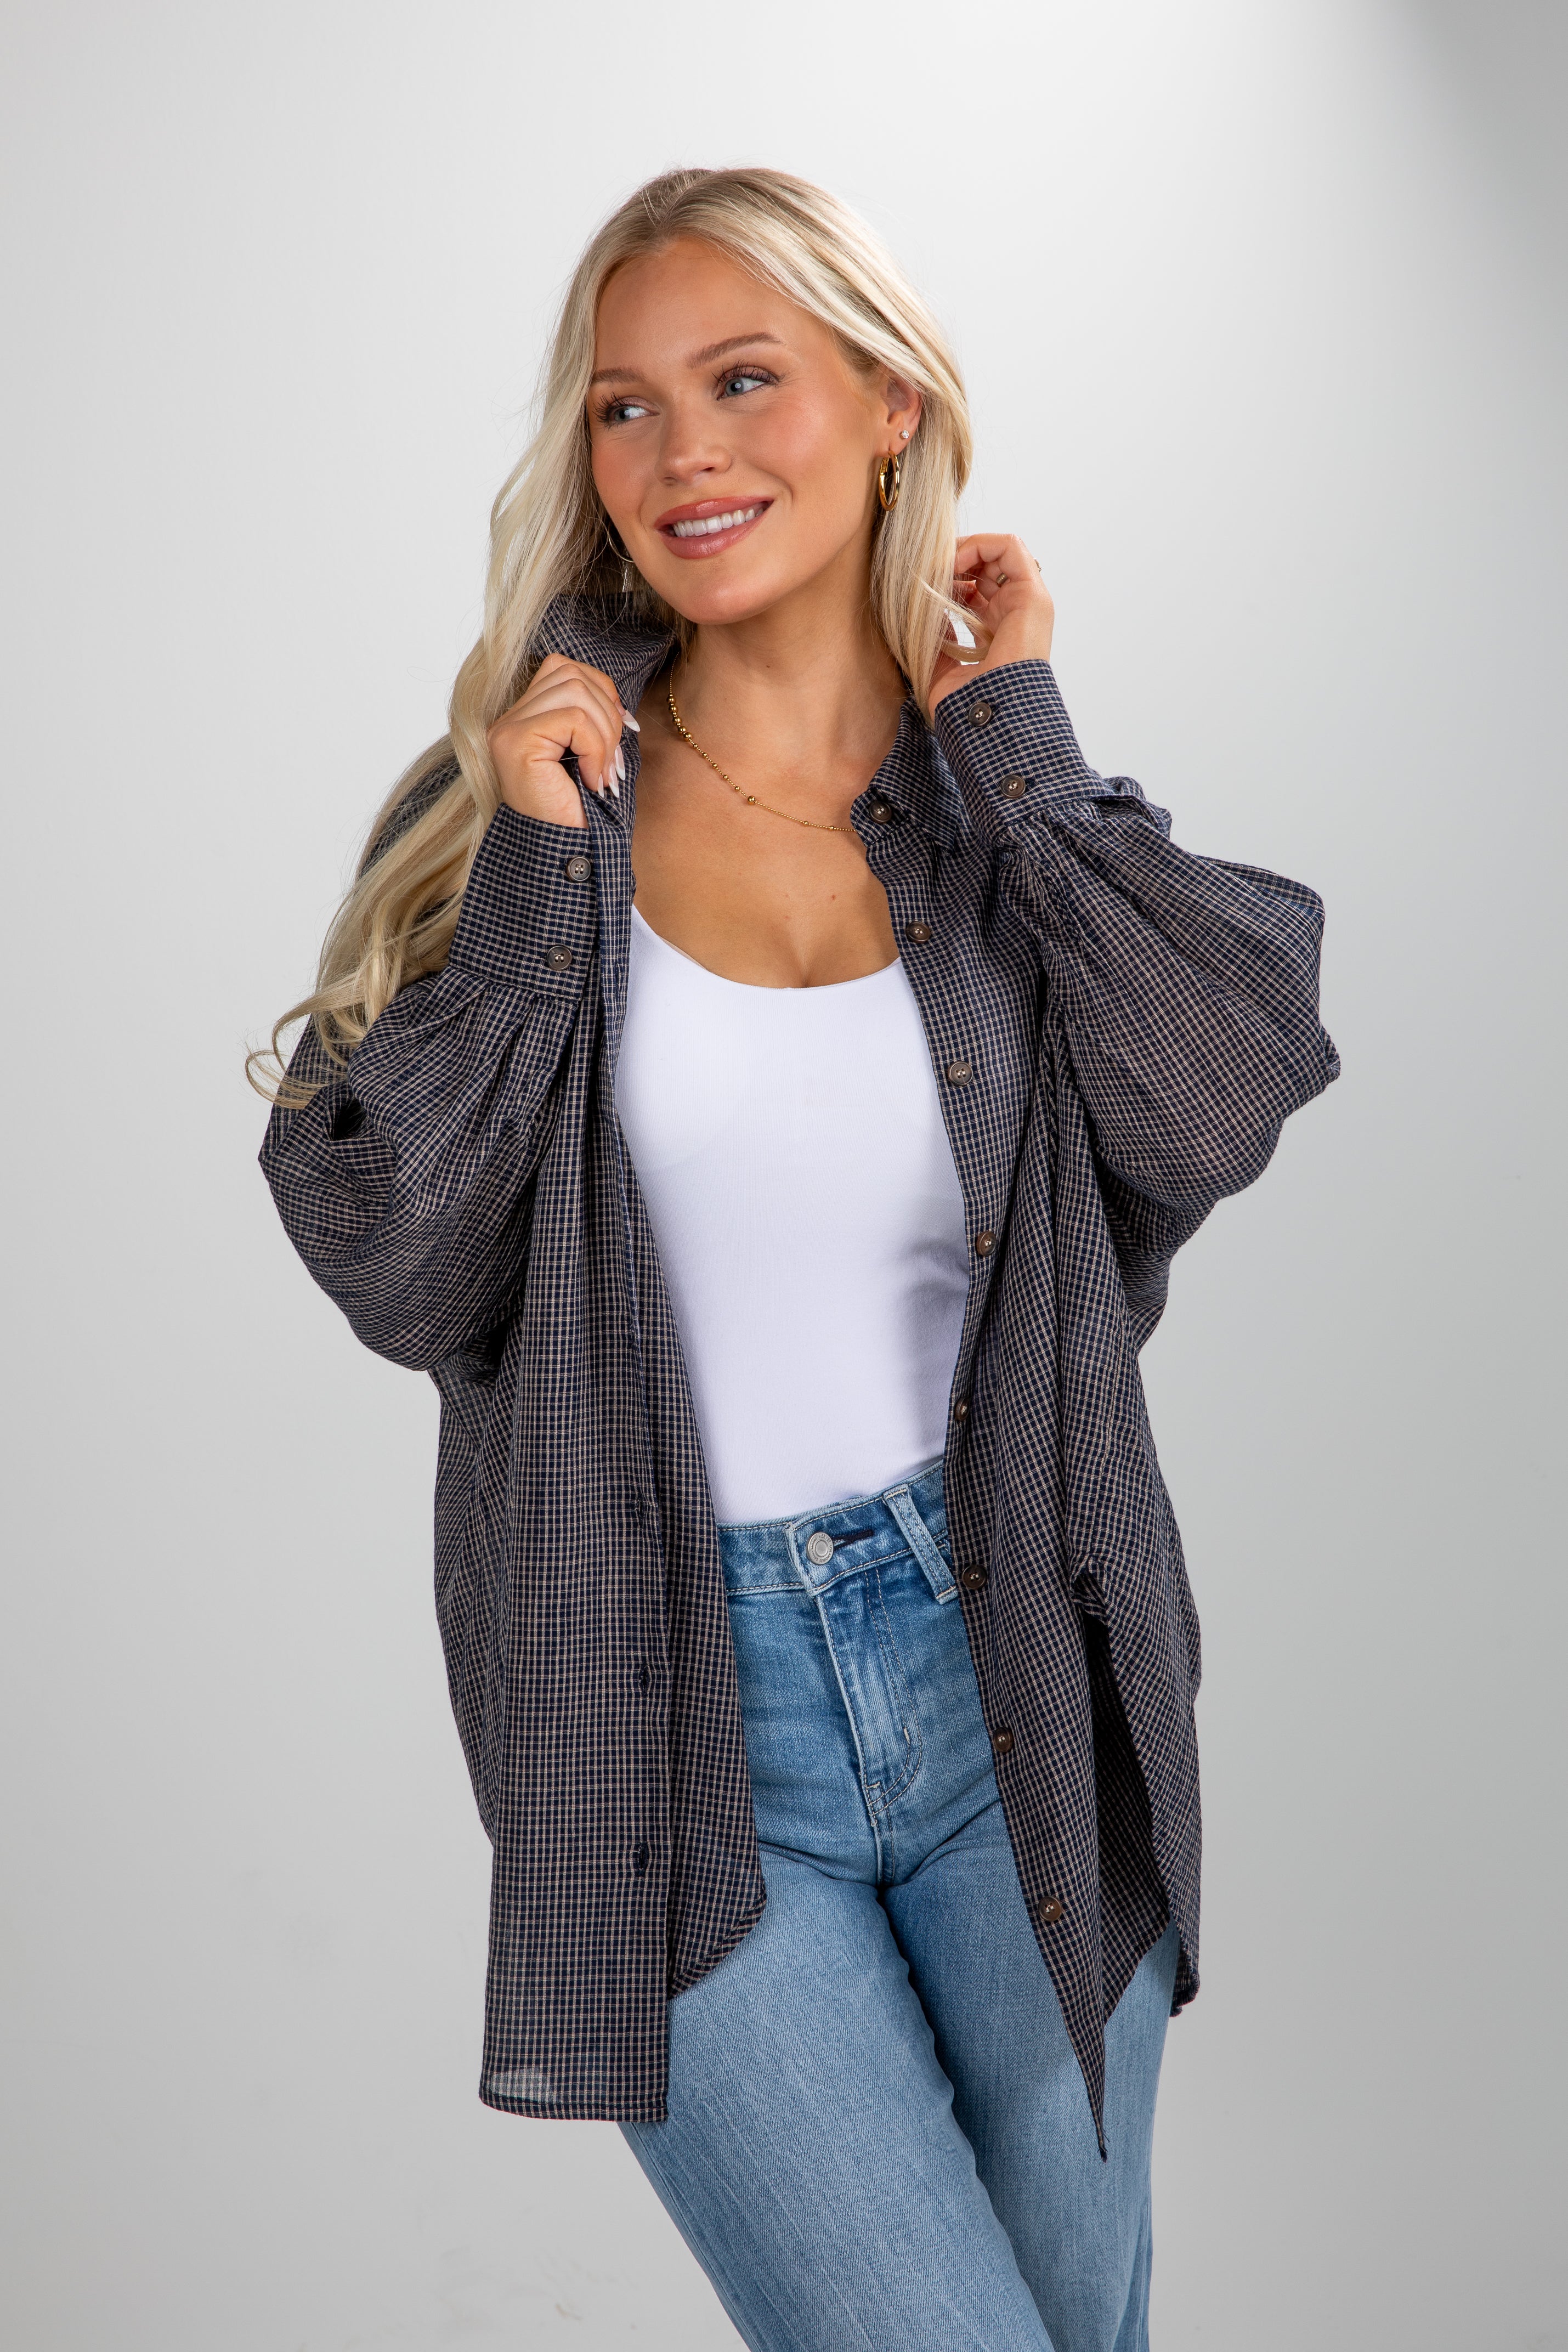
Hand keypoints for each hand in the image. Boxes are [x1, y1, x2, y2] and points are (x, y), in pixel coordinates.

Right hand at [486, 653, 639, 829]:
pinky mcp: (516, 743)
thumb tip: (620, 703)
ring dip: (605, 734)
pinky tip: (592, 781)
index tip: (619, 733)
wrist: (561, 857)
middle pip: (570, 673)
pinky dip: (596, 749)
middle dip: (608, 713)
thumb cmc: (577, 814)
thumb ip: (594, 720)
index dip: (601, 691)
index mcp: (523, 719)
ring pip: (575, 691)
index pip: (563, 669)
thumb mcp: (591, 757)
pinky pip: (575, 719)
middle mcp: (508, 720)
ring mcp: (507, 729)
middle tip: (613, 762)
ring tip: (604, 774)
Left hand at [927, 534, 1054, 717]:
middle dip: (953, 562)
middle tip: (927, 572)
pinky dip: (978, 545)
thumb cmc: (966, 705)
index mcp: (996, 632)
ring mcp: (1026, 603)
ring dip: (963, 551)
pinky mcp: (1033, 595)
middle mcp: (1014, 614)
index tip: (924, 588)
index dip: (949, 580)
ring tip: (938, 565)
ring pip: (997, 553)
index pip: (974, 590)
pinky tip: (953, 563)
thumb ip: (937, 637)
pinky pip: (1010, 547)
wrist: (988, 720)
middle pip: (985, 568)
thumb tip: (927, 609)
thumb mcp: (940, 666)